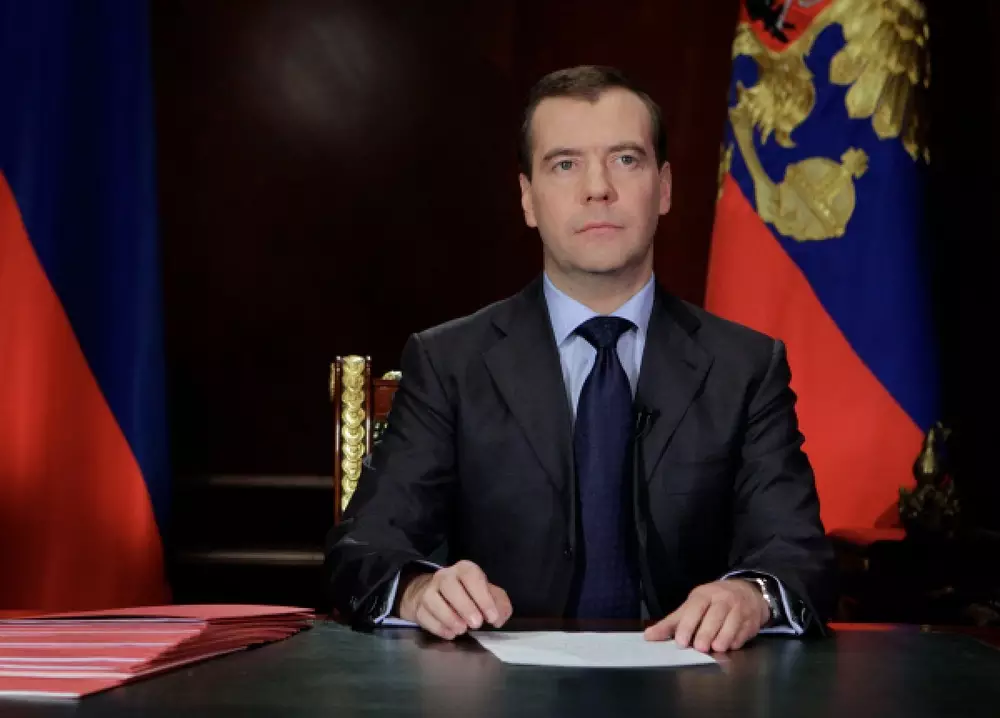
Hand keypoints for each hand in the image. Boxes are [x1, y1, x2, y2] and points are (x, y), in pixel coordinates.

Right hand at [399, 560, 512, 639]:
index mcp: (464, 569)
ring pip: (432, 599)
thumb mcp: (488, 594)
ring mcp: (428, 591)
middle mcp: (444, 576)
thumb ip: (499, 604)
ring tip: (462, 630)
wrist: (438, 595)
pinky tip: (450, 634)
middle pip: (449, 585)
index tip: (492, 617)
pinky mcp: (419, 607)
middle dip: (465, 606)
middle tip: (477, 624)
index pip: (471, 576)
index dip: (483, 597)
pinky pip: (424, 615)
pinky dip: (438, 627)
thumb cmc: (469, 594)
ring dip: (449, 617)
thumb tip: (499, 618)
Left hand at [643, 579, 768, 652]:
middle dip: (706, 634)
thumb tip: (648, 636)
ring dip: (722, 639)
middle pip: (714, 617)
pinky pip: (743, 634)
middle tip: (699, 648)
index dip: (688, 625)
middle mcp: (723, 599)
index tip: (681, 642)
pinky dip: (736, 642)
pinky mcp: (752, 621)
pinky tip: (730, 646)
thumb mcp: (692, 606)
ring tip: (715, 649)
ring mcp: (739, 609)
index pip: (695, 608)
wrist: (747, 592)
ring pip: (731, 626)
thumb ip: (672, 623)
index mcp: (704, 594)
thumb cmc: (713, 602)